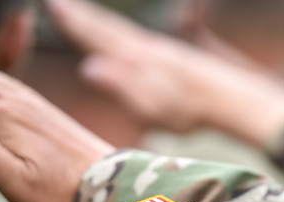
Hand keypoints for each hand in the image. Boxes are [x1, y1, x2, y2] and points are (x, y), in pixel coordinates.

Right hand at [47, 0, 283, 147]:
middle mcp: (147, 49)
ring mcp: (163, 51)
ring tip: (87, 15)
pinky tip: (130, 41)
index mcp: (136, 60)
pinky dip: (126, 34)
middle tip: (59, 2)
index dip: (74, 24)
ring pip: (125, 32)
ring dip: (103, 22)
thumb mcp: (152, 106)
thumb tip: (89, 67)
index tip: (53, 5)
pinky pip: (141, 39)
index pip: (97, 38)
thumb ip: (121, 86)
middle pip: (109, 28)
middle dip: (83, 16)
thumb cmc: (190, 109)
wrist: (231, 99)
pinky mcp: (176, 58)